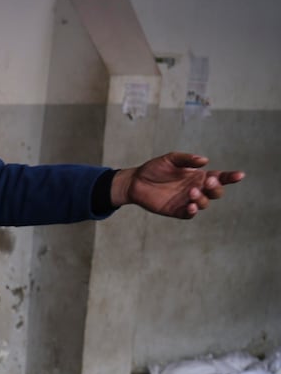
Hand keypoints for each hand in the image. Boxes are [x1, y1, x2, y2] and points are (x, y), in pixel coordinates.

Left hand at [111, 153, 245, 217]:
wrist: (135, 181)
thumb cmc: (154, 169)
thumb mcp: (171, 159)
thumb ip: (187, 159)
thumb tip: (205, 161)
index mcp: (199, 176)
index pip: (220, 177)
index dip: (230, 177)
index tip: (239, 175)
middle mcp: (196, 189)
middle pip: (216, 192)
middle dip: (216, 188)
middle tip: (207, 181)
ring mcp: (187, 201)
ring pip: (204, 203)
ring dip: (202, 198)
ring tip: (191, 191)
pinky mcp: (176, 211)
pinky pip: (190, 214)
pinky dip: (193, 211)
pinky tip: (190, 205)